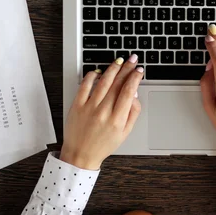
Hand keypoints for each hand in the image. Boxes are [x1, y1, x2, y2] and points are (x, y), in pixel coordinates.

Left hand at [60, 55, 143, 169]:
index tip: (139, 70)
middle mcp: (103, 112)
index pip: (128, 92)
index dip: (135, 78)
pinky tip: (98, 71)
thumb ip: (133, 112)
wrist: (80, 154)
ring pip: (102, 82)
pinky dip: (91, 76)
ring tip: (119, 61)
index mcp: (117, 120)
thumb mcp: (125, 132)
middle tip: (132, 59)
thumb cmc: (103, 144)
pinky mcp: (76, 106)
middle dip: (126, 68)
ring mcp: (88, 108)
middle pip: (117, 84)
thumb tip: (134, 93)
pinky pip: (84, 85)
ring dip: (112, 68)